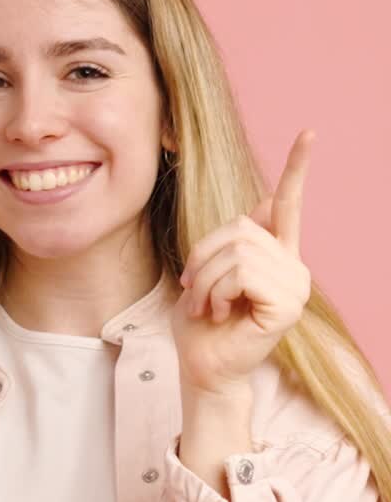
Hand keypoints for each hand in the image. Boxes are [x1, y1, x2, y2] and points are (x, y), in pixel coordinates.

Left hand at [172, 130, 314, 394]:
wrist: (203, 368)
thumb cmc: (202, 325)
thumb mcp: (209, 272)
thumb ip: (234, 241)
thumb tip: (264, 201)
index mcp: (275, 255)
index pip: (288, 205)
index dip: (296, 169)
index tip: (309, 133)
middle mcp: (292, 267)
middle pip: (241, 229)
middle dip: (204, 258)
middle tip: (192, 290)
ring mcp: (294, 286)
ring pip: (238, 253)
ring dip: (206, 281)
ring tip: (205, 306)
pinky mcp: (287, 305)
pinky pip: (242, 275)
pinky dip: (218, 292)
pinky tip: (220, 313)